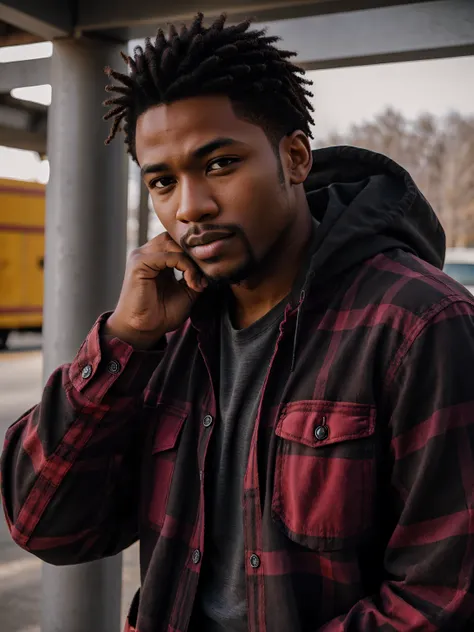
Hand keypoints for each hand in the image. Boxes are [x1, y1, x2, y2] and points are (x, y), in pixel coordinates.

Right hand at [104, 233, 206, 348]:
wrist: (145, 330)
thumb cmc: (162, 314)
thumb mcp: (186, 292)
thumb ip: (196, 276)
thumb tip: (210, 267)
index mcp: (157, 258)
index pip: (178, 241)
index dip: (195, 253)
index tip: (208, 274)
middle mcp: (147, 253)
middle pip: (175, 238)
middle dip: (194, 254)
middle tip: (206, 273)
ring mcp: (141, 256)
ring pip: (173, 244)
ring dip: (190, 260)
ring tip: (196, 281)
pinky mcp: (140, 263)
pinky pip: (168, 255)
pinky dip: (184, 266)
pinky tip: (190, 282)